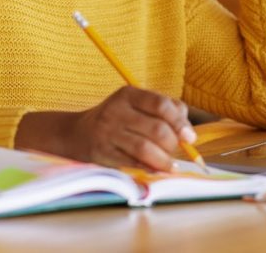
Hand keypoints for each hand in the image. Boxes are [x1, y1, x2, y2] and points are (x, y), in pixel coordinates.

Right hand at [16, 87, 195, 171]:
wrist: (75, 133)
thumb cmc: (117, 119)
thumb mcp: (136, 105)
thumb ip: (165, 110)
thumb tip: (188, 132)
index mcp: (128, 94)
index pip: (161, 105)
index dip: (180, 122)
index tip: (189, 137)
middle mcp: (116, 111)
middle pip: (156, 129)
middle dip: (173, 144)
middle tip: (177, 151)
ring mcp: (107, 132)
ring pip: (145, 148)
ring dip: (163, 160)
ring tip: (171, 166)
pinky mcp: (102, 152)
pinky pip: (131, 162)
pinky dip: (148, 168)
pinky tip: (156, 170)